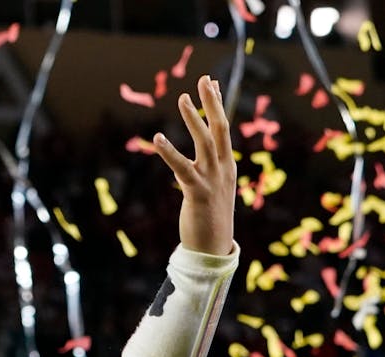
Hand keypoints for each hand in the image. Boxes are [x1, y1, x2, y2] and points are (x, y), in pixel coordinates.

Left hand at [154, 75, 235, 255]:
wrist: (213, 250)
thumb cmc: (210, 221)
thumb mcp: (214, 191)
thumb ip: (209, 173)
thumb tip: (202, 162)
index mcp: (227, 167)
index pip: (223, 130)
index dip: (217, 105)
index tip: (212, 83)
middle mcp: (223, 169)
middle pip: (219, 128)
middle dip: (212, 102)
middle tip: (204, 78)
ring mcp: (212, 179)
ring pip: (205, 142)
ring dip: (193, 118)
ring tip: (183, 98)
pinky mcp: (197, 192)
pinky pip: (181, 167)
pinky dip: (169, 153)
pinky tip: (157, 139)